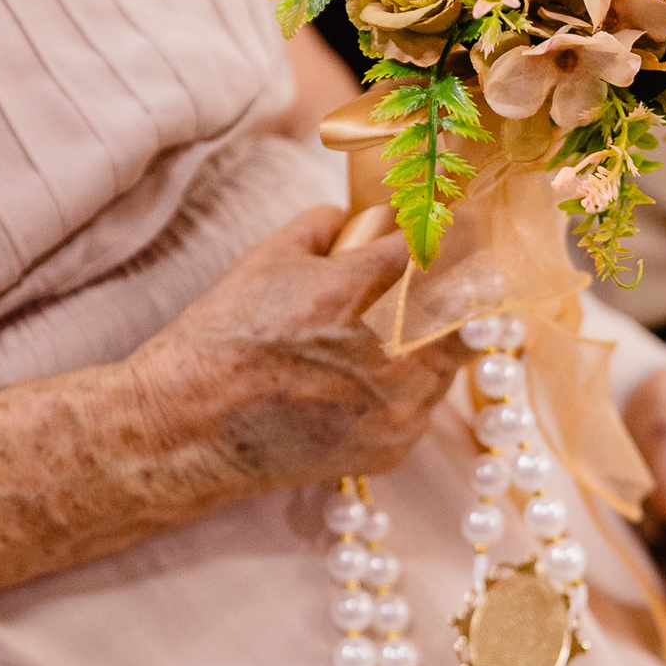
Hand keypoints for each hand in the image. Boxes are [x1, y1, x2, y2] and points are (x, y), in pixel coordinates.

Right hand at [133, 206, 465, 494]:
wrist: (194, 425)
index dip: (453, 236)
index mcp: (369, 286)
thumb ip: (329, 226)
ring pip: (454, 359)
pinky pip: (426, 406)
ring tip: (388, 339)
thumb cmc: (227, 337)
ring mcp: (402, 402)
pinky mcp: (396, 445)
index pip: (447, 247)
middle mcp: (397, 347)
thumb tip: (364, 220)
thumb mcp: (271, 256)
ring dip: (434, 342)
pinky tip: (365, 383)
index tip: (453, 233)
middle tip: (433, 286)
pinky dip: (409, 389)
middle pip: (471, 307)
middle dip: (456, 292)